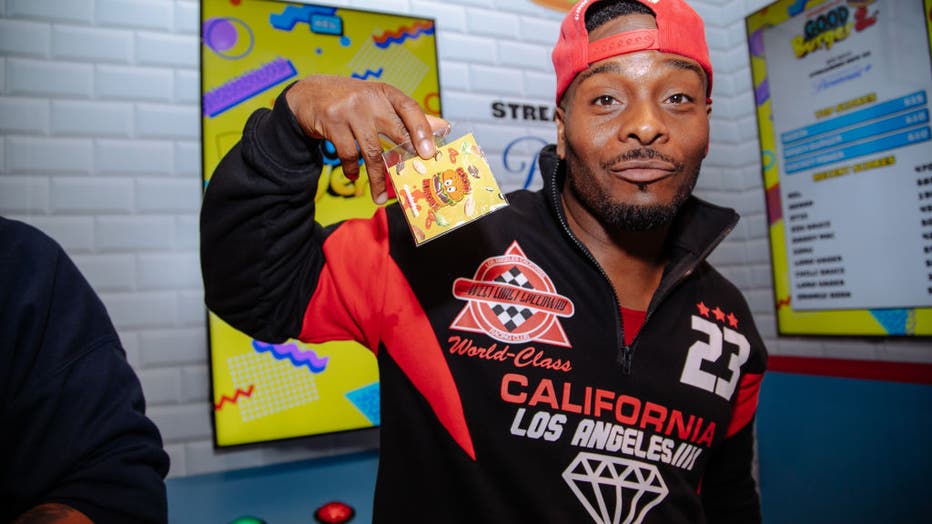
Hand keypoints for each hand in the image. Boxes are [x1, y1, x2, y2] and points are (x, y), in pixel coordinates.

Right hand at [285, 75, 449, 203]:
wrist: (309, 94)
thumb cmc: (352, 101)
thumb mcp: (380, 103)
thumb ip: (409, 117)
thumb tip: (443, 127)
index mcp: (386, 93)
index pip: (410, 108)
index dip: (423, 129)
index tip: (429, 151)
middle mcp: (370, 98)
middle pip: (395, 132)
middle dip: (406, 160)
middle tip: (413, 181)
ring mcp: (350, 110)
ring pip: (372, 151)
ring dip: (377, 179)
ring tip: (380, 197)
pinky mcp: (332, 122)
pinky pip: (348, 154)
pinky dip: (352, 169)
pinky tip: (353, 176)